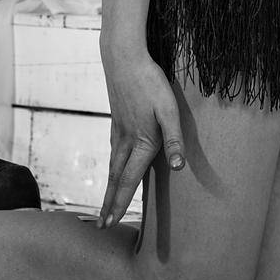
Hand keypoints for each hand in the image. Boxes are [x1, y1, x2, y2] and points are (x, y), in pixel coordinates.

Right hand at [98, 49, 184, 228]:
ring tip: (105, 200)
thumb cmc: (150, 82)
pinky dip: (111, 166)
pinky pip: (112, 150)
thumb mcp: (169, 109)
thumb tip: (178, 168)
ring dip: (109, 185)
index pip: (129, 179)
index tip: (110, 222)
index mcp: (140, 141)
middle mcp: (125, 139)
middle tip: (101, 223)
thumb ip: (174, 139)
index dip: (120, 202)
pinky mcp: (116, 117)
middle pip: (115, 177)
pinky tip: (113, 164)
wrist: (123, 57)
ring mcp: (117, 128)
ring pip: (111, 164)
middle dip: (109, 201)